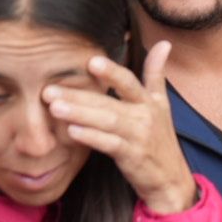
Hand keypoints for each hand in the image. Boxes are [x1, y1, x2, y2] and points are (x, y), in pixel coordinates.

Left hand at [43, 41, 196, 214]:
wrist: (171, 178)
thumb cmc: (159, 138)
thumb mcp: (162, 104)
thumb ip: (156, 74)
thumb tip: (163, 43)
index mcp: (149, 101)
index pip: (129, 83)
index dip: (112, 73)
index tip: (91, 62)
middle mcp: (145, 117)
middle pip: (109, 103)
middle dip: (79, 96)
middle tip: (50, 90)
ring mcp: (139, 137)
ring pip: (107, 122)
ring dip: (80, 114)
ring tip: (54, 108)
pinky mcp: (133, 157)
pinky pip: (110, 145)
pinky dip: (92, 138)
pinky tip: (72, 132)